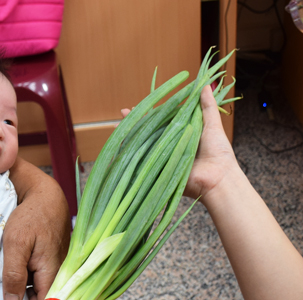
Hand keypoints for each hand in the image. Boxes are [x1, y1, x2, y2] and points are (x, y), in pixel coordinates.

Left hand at [4, 158, 70, 299]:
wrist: (45, 196)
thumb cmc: (31, 217)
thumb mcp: (15, 244)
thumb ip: (13, 275)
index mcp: (52, 275)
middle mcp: (58, 277)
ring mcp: (55, 271)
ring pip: (39, 295)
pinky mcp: (51, 266)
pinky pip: (39, 284)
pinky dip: (27, 289)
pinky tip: (13, 289)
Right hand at [121, 87, 239, 201]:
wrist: (218, 177)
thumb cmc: (218, 151)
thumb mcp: (212, 125)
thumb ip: (207, 107)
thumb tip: (204, 85)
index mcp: (180, 133)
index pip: (161, 120)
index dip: (150, 113)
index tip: (137, 105)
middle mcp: (170, 144)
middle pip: (149, 132)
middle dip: (134, 124)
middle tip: (122, 115)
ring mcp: (164, 157)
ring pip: (144, 146)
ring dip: (130, 138)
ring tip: (118, 129)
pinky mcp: (160, 169)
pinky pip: (145, 162)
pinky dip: (132, 157)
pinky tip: (122, 149)